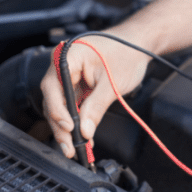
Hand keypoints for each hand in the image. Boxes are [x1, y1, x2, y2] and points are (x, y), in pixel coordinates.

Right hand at [40, 35, 150, 157]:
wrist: (138, 44)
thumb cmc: (127, 53)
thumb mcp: (113, 83)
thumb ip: (96, 107)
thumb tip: (84, 131)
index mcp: (68, 57)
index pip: (52, 87)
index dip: (57, 110)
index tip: (69, 127)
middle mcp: (64, 66)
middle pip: (53, 100)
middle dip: (61, 126)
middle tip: (69, 147)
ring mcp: (69, 76)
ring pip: (60, 106)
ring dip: (67, 128)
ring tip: (75, 147)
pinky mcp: (77, 85)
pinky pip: (71, 105)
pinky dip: (76, 120)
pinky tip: (83, 136)